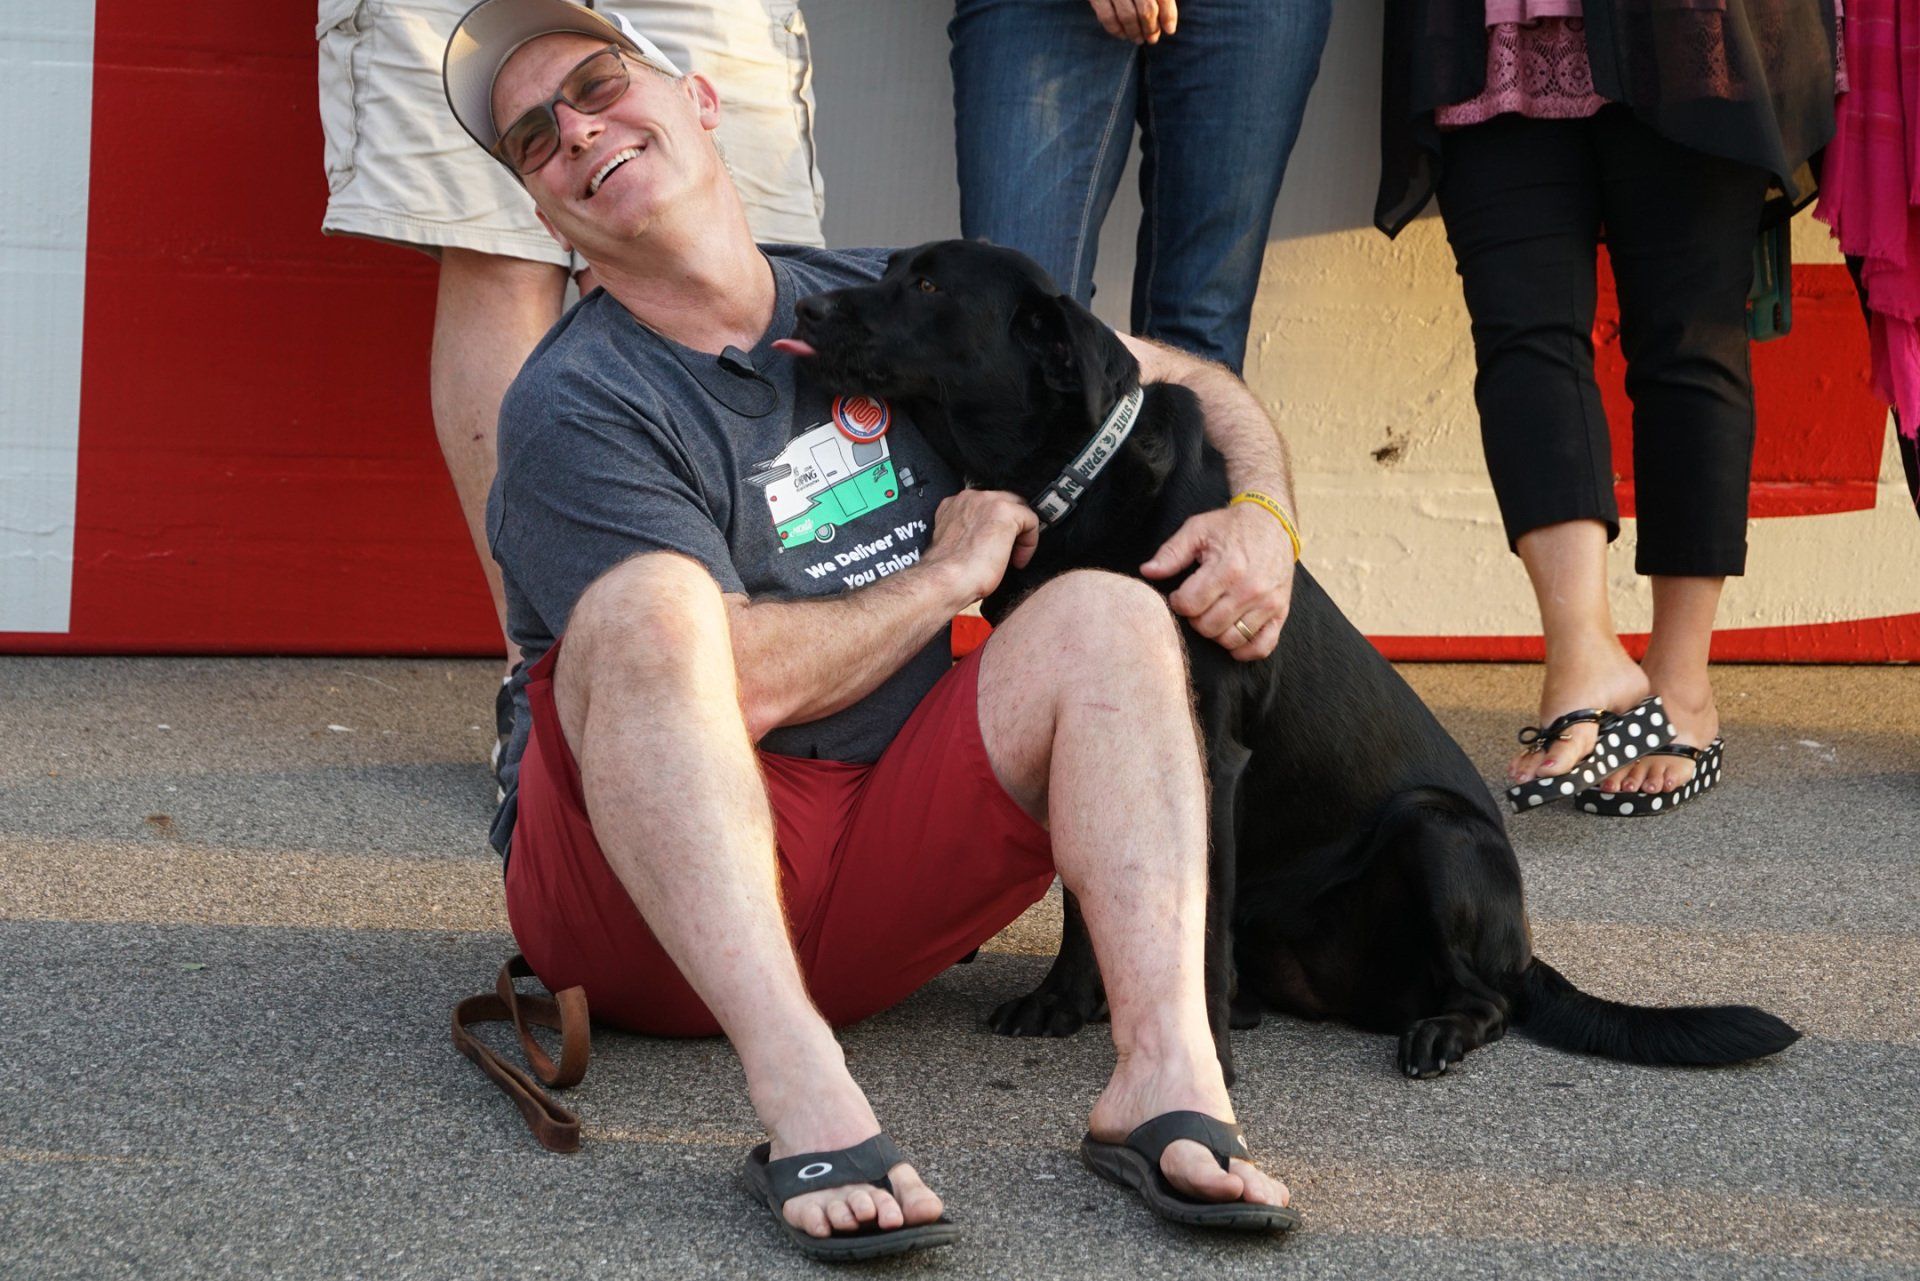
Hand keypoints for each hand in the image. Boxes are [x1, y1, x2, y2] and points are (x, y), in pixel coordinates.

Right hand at [923, 489, 1040, 607]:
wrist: (946, 581)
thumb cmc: (949, 573)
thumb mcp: (956, 544)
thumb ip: (969, 533)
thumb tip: (989, 541)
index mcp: (954, 505)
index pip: (987, 506)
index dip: (996, 527)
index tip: (995, 548)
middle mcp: (969, 497)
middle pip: (1006, 502)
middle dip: (1012, 526)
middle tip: (1009, 553)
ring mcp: (987, 501)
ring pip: (1019, 510)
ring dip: (1019, 535)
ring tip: (1013, 559)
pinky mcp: (1004, 511)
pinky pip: (1031, 520)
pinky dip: (1029, 543)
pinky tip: (1017, 561)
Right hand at [1087, 0, 1176, 43]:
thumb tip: (1167, 19)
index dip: (1168, 15)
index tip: (1169, 30)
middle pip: (1147, 10)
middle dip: (1151, 28)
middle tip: (1152, 38)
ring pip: (1128, 17)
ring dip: (1135, 32)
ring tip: (1138, 39)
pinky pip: (1107, 17)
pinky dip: (1115, 30)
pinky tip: (1122, 34)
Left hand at [1141, 501, 1294, 660]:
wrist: (1273, 521)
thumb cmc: (1231, 527)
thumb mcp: (1197, 530)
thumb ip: (1171, 553)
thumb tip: (1147, 572)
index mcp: (1227, 568)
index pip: (1190, 605)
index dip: (1178, 602)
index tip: (1181, 593)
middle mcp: (1249, 589)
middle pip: (1208, 626)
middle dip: (1195, 618)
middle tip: (1197, 604)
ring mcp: (1267, 603)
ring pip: (1230, 639)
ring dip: (1215, 632)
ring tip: (1213, 614)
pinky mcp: (1281, 612)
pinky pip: (1261, 647)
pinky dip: (1244, 650)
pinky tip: (1232, 636)